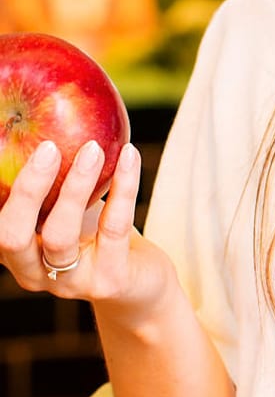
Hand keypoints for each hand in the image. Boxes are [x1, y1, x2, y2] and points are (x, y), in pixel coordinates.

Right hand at [0, 140, 166, 314]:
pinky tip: (130, 155)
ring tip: (93, 149)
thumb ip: (53, 179)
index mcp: (14, 252)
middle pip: (13, 236)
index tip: (6, 143)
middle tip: (47, 148)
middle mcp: (32, 272)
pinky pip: (114, 228)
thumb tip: (50, 112)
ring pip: (60, 234)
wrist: (140, 283)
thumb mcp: (67, 209)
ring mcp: (69, 282)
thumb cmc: (95, 235)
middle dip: (27, 189)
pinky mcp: (108, 280)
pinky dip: (123, 187)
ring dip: (76, 187)